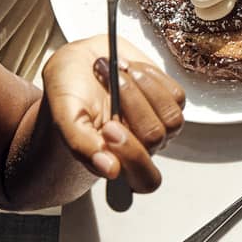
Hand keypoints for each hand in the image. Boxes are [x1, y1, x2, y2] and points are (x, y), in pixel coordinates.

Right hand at [42, 36, 185, 193]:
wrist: (80, 62)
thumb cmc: (70, 90)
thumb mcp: (65, 116)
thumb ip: (82, 144)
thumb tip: (110, 170)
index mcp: (116, 160)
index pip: (144, 179)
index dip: (134, 157)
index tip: (109, 127)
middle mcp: (141, 146)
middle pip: (155, 138)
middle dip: (131, 104)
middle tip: (108, 82)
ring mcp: (159, 124)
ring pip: (170, 117)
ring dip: (143, 88)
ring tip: (118, 72)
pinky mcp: (171, 102)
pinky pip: (176, 96)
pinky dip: (153, 79)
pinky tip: (131, 71)